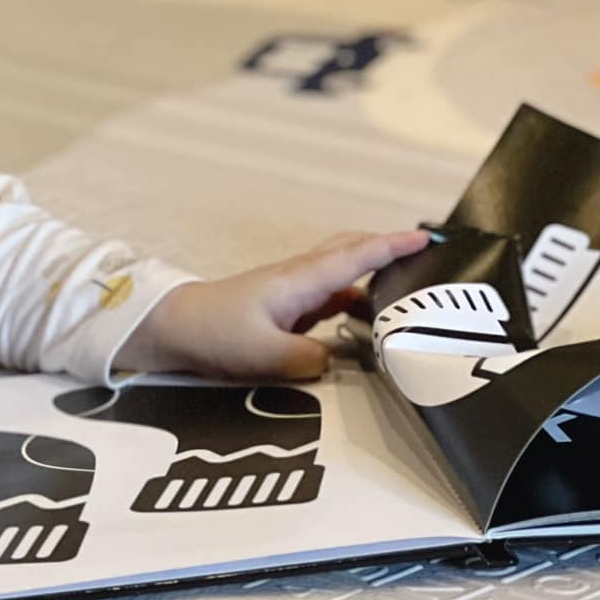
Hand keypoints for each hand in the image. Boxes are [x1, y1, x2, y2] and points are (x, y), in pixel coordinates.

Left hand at [114, 229, 430, 380]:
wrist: (173, 328)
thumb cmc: (214, 332)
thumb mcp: (266, 355)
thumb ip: (309, 360)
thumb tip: (337, 360)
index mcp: (300, 280)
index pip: (356, 256)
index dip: (393, 247)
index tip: (426, 238)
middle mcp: (300, 278)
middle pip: (352, 253)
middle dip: (388, 250)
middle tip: (425, 258)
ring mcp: (293, 291)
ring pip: (342, 276)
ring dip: (373, 281)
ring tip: (405, 298)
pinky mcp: (285, 308)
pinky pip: (329, 298)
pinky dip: (352, 303)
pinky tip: (364, 324)